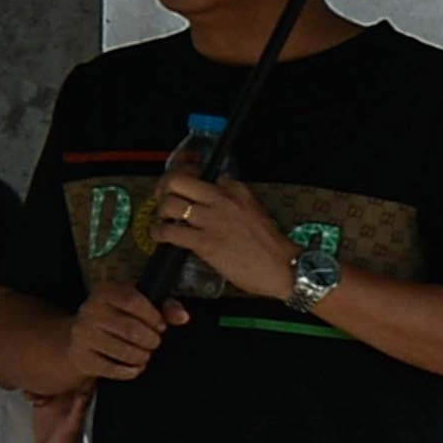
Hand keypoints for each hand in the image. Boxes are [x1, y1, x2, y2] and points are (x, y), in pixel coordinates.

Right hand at [56, 285, 166, 387]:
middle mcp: (90, 310)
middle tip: (153, 342)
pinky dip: (130, 371)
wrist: (82, 336)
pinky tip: (134, 366)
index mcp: (105, 292)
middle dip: (151, 340)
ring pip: (124, 351)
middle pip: (131, 329)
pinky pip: (112, 369)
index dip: (153, 316)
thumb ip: (166, 307)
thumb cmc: (119, 317)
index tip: (160, 325)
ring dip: (142, 356)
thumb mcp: (141, 304)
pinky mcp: (81, 357)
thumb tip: (182, 317)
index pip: (133, 301)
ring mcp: (83, 334)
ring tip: (143, 353)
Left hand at [146, 173, 304, 305]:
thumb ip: (231, 202)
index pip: (201, 173)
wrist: (283, 268)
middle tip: (164, 198)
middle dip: (164, 188)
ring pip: (170, 205)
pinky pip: (169, 231)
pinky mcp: (204, 242)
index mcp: (236, 190)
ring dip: (161, 213)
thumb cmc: (270, 245)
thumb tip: (206, 203)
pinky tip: (161, 236)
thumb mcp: (253, 211)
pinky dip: (159, 233)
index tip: (180, 185)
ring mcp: (212, 220)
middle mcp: (222, 200)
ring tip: (165, 220)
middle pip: (178, 181)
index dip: (186, 177)